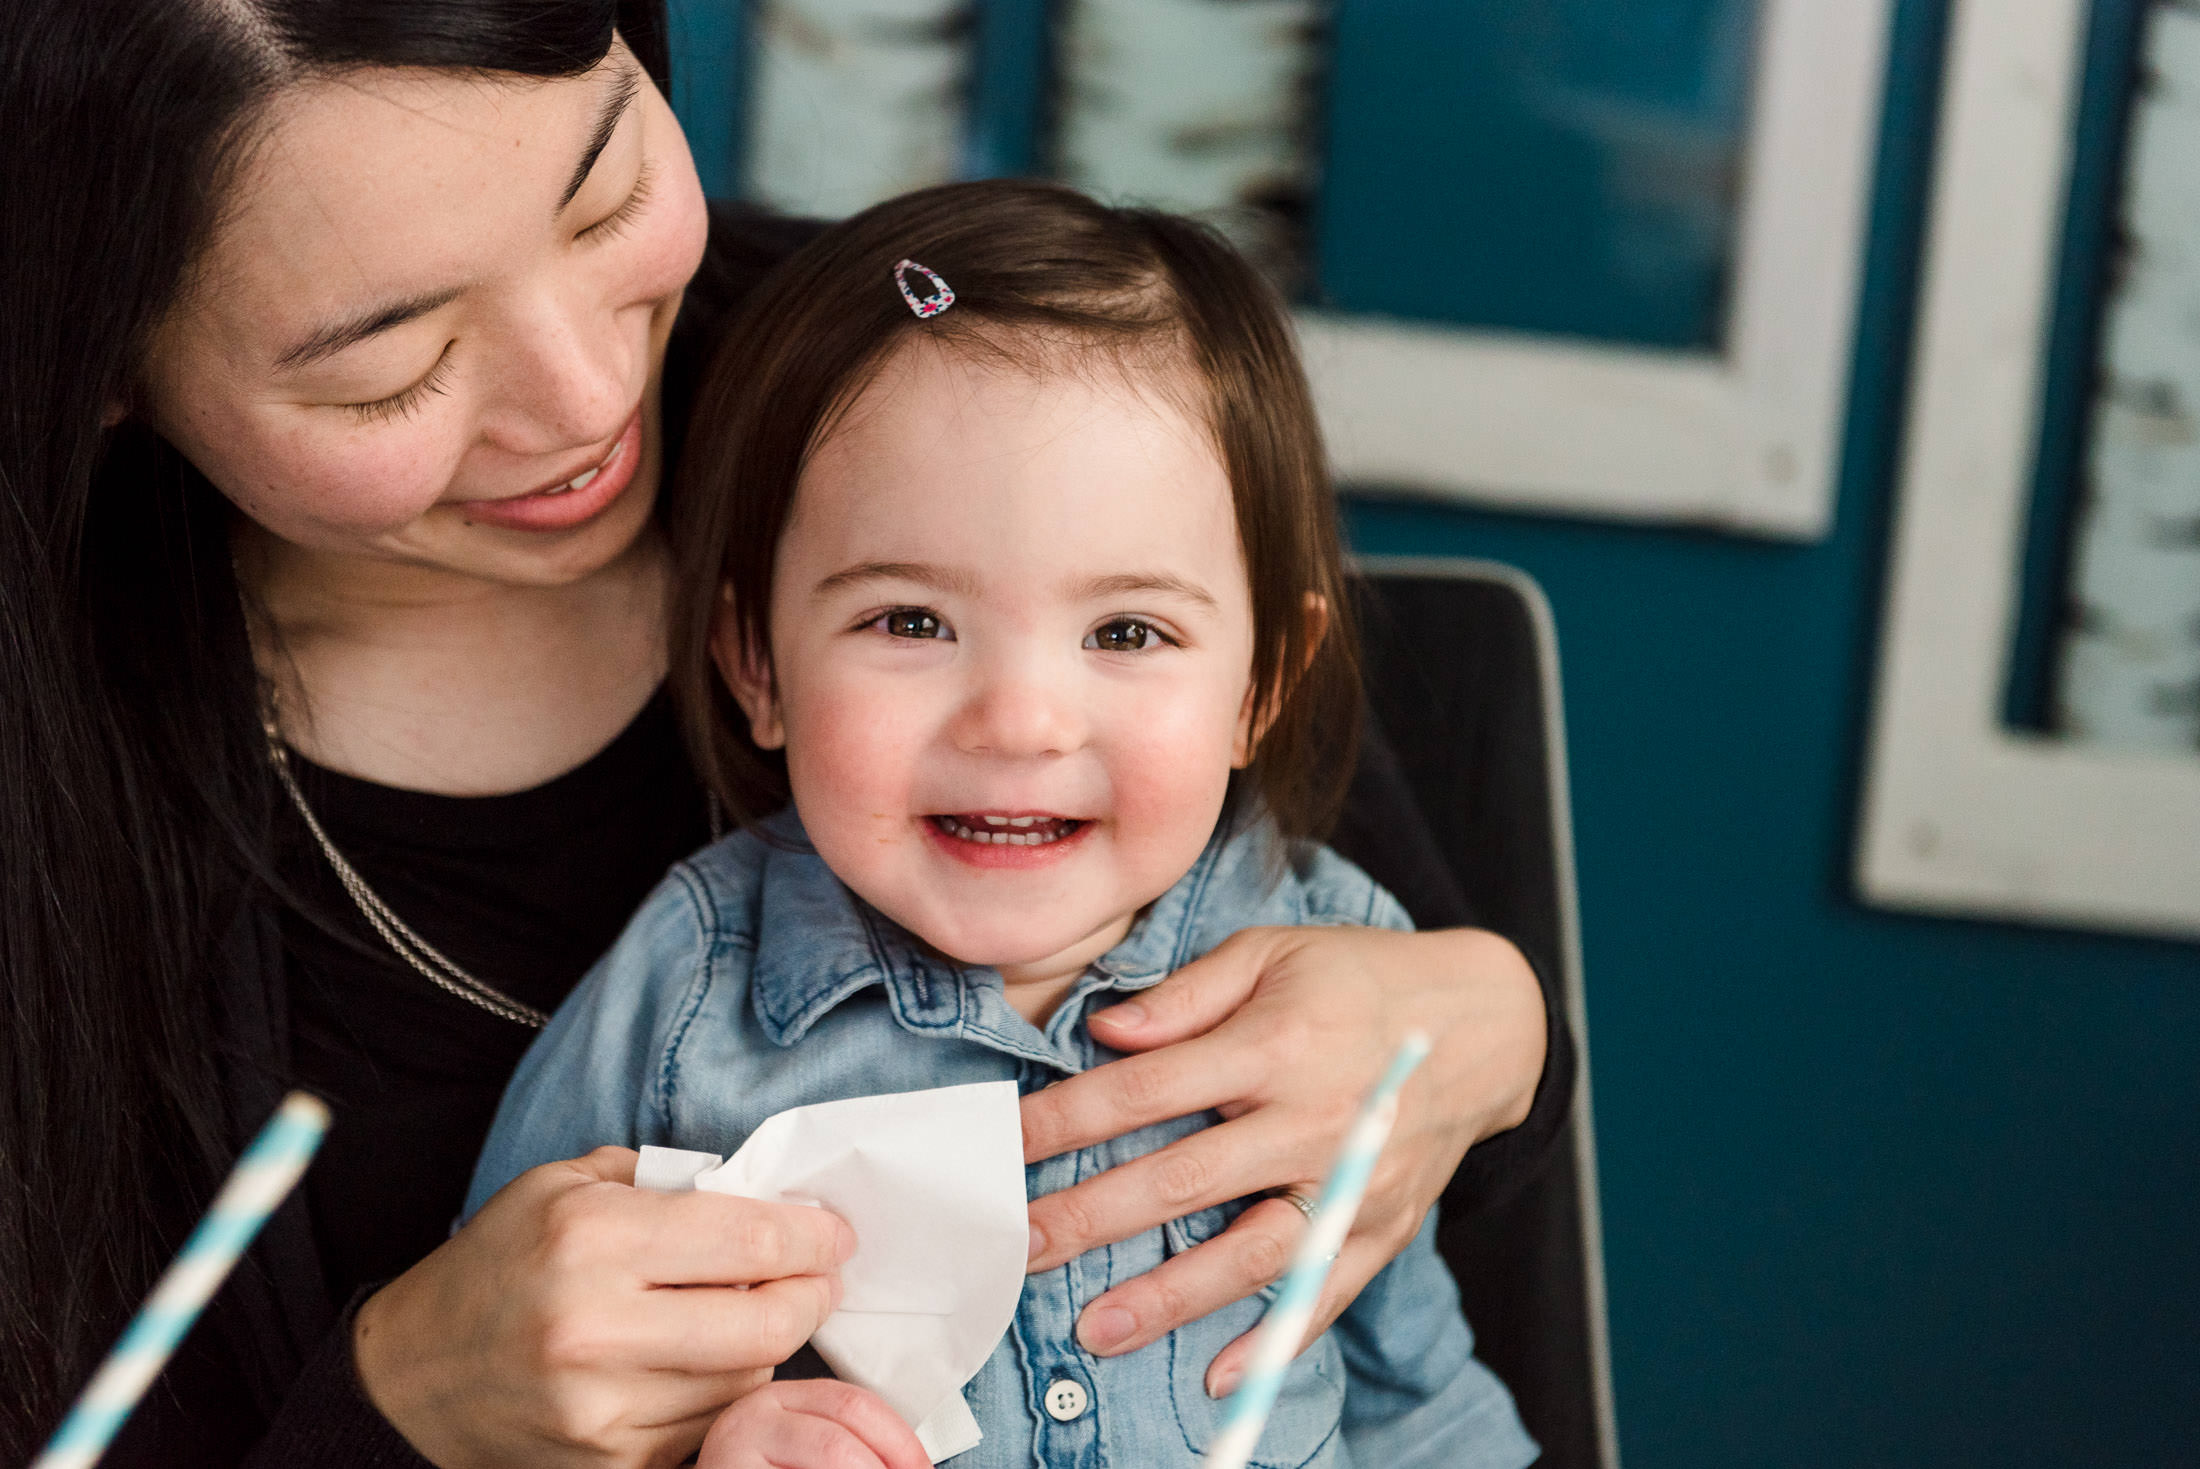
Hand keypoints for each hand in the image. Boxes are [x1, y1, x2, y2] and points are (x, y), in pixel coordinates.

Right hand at [353, 1146, 855, 1468]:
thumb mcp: (563, 1186)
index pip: (749, 1242)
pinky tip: (700, 1362)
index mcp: (590, 1238)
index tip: (834, 1233)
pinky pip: (708, 1425)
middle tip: (820, 1278)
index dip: (812, 1238)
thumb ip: (663, 1180)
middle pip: (766, 1323)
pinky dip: (723, 1392)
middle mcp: (595, 1326)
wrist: (410, 1376)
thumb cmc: (499, 1265)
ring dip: (766, 1345)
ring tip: (746, 1314)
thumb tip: (760, 1193)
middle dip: (812, 1296)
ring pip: (746, 1379)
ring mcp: (601, 1406)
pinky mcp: (606, 1461)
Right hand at [695, 1381, 930, 1468]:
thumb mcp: (802, 1448)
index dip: (901, 1441)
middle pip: (840, 1437)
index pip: (855, 1403)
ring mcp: (731, 1448)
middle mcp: (750, 1414)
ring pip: (828, 1458)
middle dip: (886, 1467)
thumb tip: (912, 1463)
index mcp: (780, 1397)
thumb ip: (842, 1439)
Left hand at [1020, 924, 1543, 1395]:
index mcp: (1275, 1042)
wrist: (1486, 1023)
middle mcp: (1314, 1118)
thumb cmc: (1360, 978)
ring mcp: (1353, 1181)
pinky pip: (1324, 1294)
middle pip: (1185, 1178)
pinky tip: (1215, 1374)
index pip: (1147, 1088)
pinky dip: (1273, 1340)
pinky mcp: (1384, 1226)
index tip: (1006, 1146)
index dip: (1069, 1119)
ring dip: (1170, 1296)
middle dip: (1093, 1217)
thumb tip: (1106, 1031)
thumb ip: (1187, 993)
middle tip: (1021, 1247)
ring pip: (1251, 1252)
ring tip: (1095, 1328)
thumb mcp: (1273, 949)